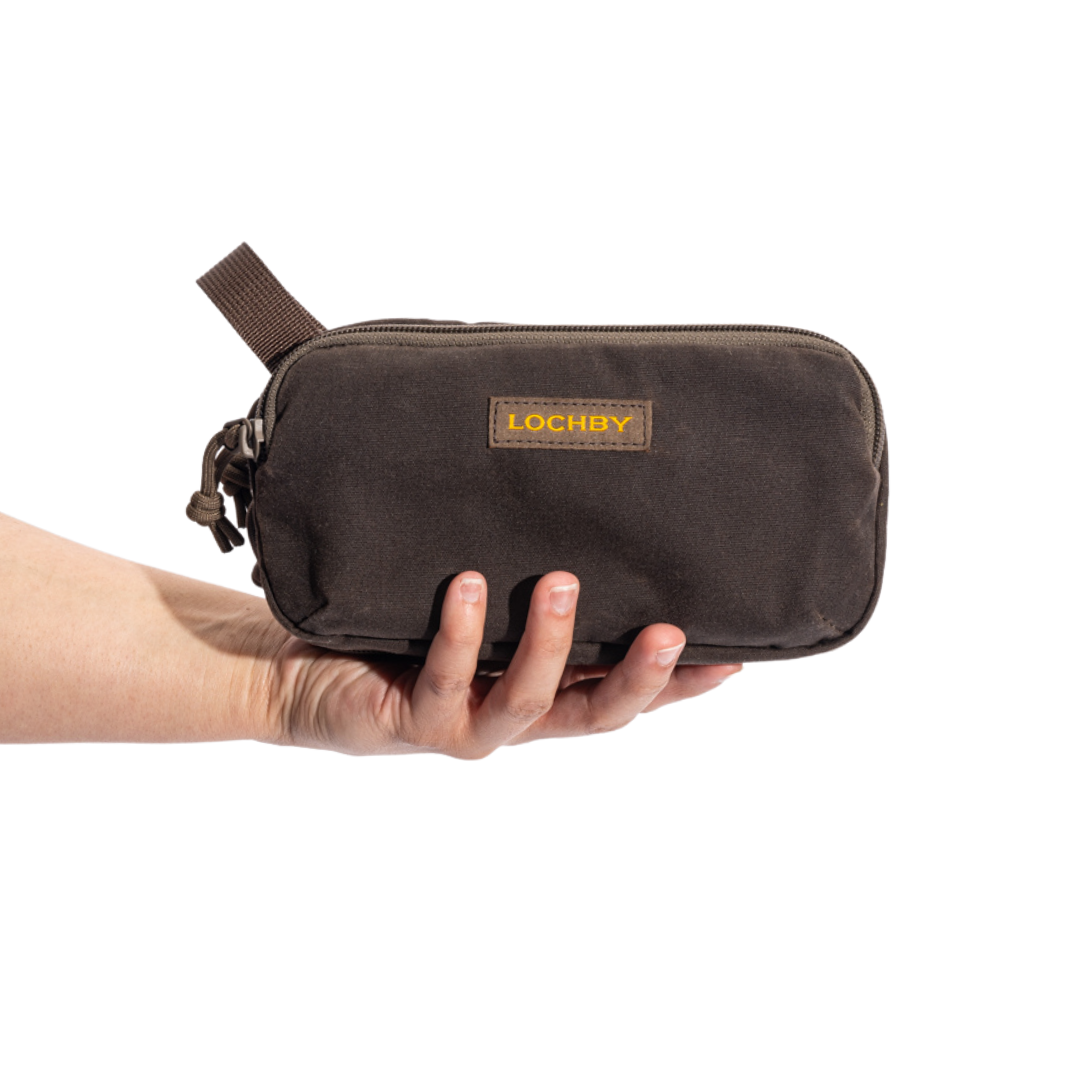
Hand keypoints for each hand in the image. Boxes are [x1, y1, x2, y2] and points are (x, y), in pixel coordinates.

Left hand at [266, 571, 740, 757]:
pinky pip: (444, 678)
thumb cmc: (400, 633)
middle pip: (595, 715)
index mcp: (543, 688)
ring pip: (525, 700)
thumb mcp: (477, 605)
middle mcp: (515, 715)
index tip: (733, 656)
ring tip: (560, 582)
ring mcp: (468, 725)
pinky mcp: (415, 721)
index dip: (679, 687)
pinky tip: (465, 588)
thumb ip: (521, 583)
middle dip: (639, 680)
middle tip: (671, 632)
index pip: (623, 691)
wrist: (306, 673)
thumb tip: (569, 512)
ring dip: (549, 643)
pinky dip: (459, 634)